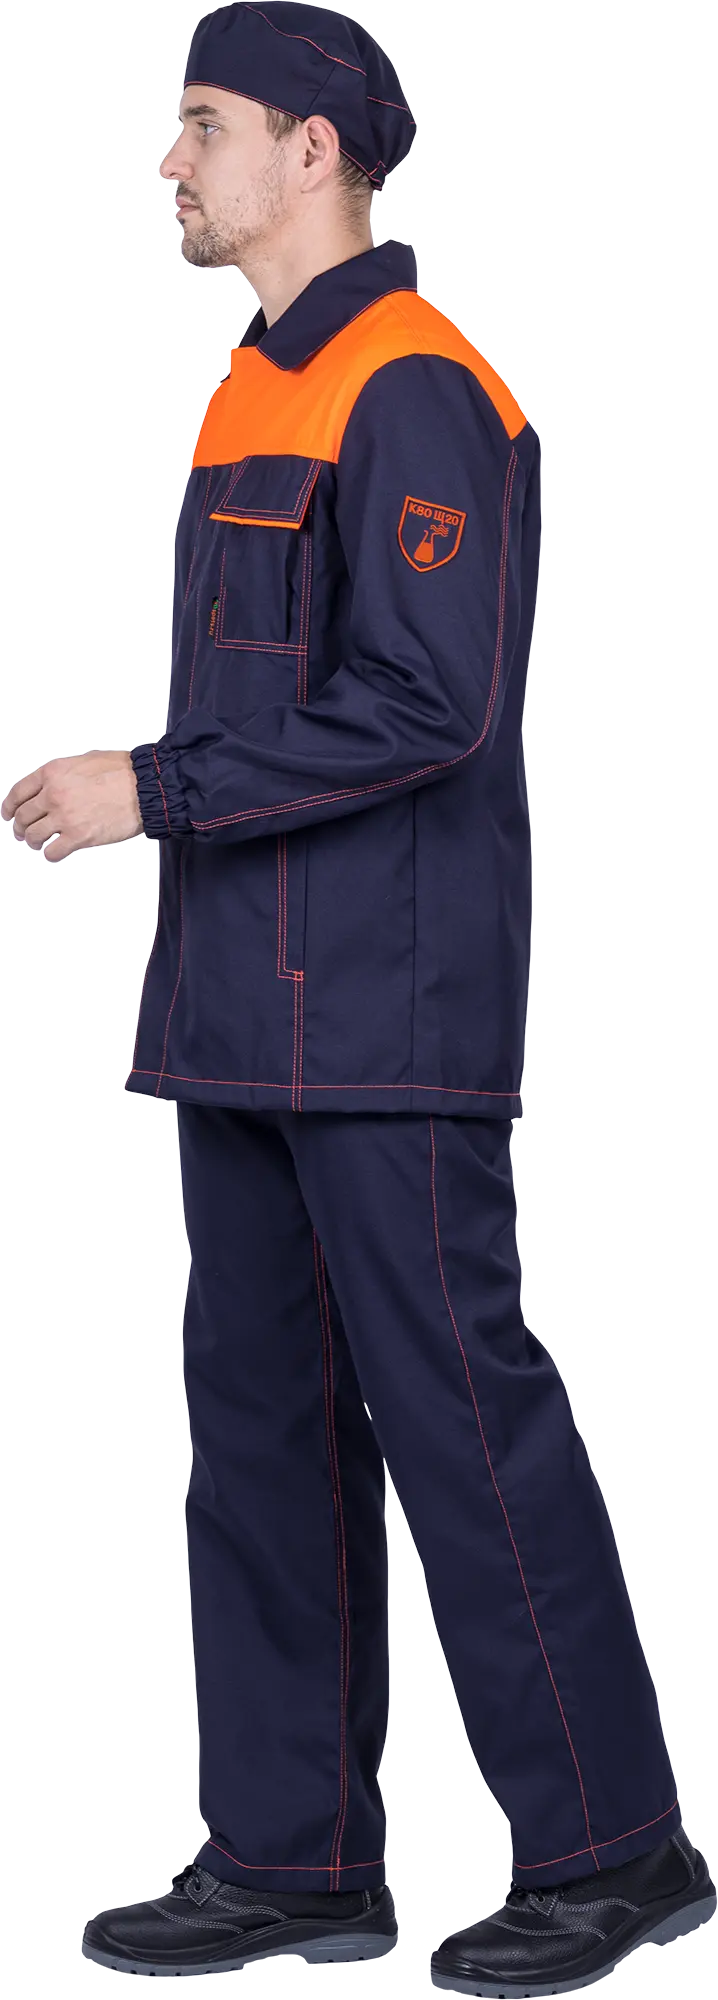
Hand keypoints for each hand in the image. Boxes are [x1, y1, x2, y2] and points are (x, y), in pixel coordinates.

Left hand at [0, 749, 143, 860]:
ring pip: (33, 835)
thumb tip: (55, 785)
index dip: (9, 805)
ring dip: (33, 841)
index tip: (8, 811)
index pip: (18, 792)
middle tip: (22, 830)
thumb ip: (64, 775)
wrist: (144, 787)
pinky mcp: (78, 836)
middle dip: (19, 826)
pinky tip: (54, 852)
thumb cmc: (123, 773)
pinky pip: (53, 852)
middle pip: (22, 815)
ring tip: (38, 843)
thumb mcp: (84, 762)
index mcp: (53, 773)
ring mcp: (64, 817)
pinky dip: (50, 855)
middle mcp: (54, 794)